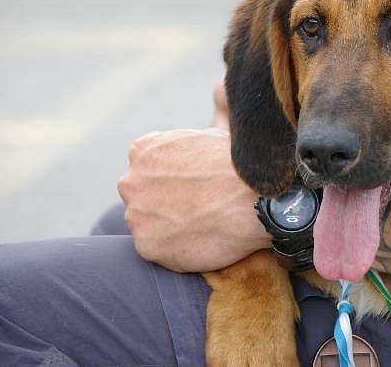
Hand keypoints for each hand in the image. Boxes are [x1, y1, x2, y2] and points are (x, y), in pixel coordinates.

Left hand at [117, 128, 270, 271]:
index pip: (146, 169)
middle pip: (142, 197)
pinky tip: (203, 240)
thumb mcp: (206, 138)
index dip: (170, 180)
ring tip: (204, 226)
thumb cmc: (240, 167)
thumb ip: (182, 150)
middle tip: (197, 209)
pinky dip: (178, 250)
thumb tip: (186, 161)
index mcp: (143, 151)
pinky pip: (159, 251)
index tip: (191, 187)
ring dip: (170, 228)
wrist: (258, 199)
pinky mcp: (148, 247)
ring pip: (148, 226)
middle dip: (164, 203)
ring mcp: (137, 217)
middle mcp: (131, 183)